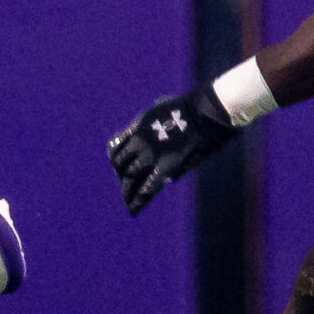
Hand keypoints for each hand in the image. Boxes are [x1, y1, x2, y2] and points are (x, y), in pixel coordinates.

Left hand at [108, 85, 238, 214]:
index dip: (115, 157)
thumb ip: (149, 123)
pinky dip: (142, 196)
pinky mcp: (165, 166)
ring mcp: (150, 154)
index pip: (116, 147)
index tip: (115, 164)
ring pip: (130, 175)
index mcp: (136, 128)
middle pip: (120, 162)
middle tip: (123, 185)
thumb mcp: (158, 108)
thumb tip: (142, 132)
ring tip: (127, 202)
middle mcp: (138, 142)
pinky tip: (136, 205)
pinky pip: (149, 184)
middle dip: (120, 174)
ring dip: (127, 190)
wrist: (199, 114)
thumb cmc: (183, 108)